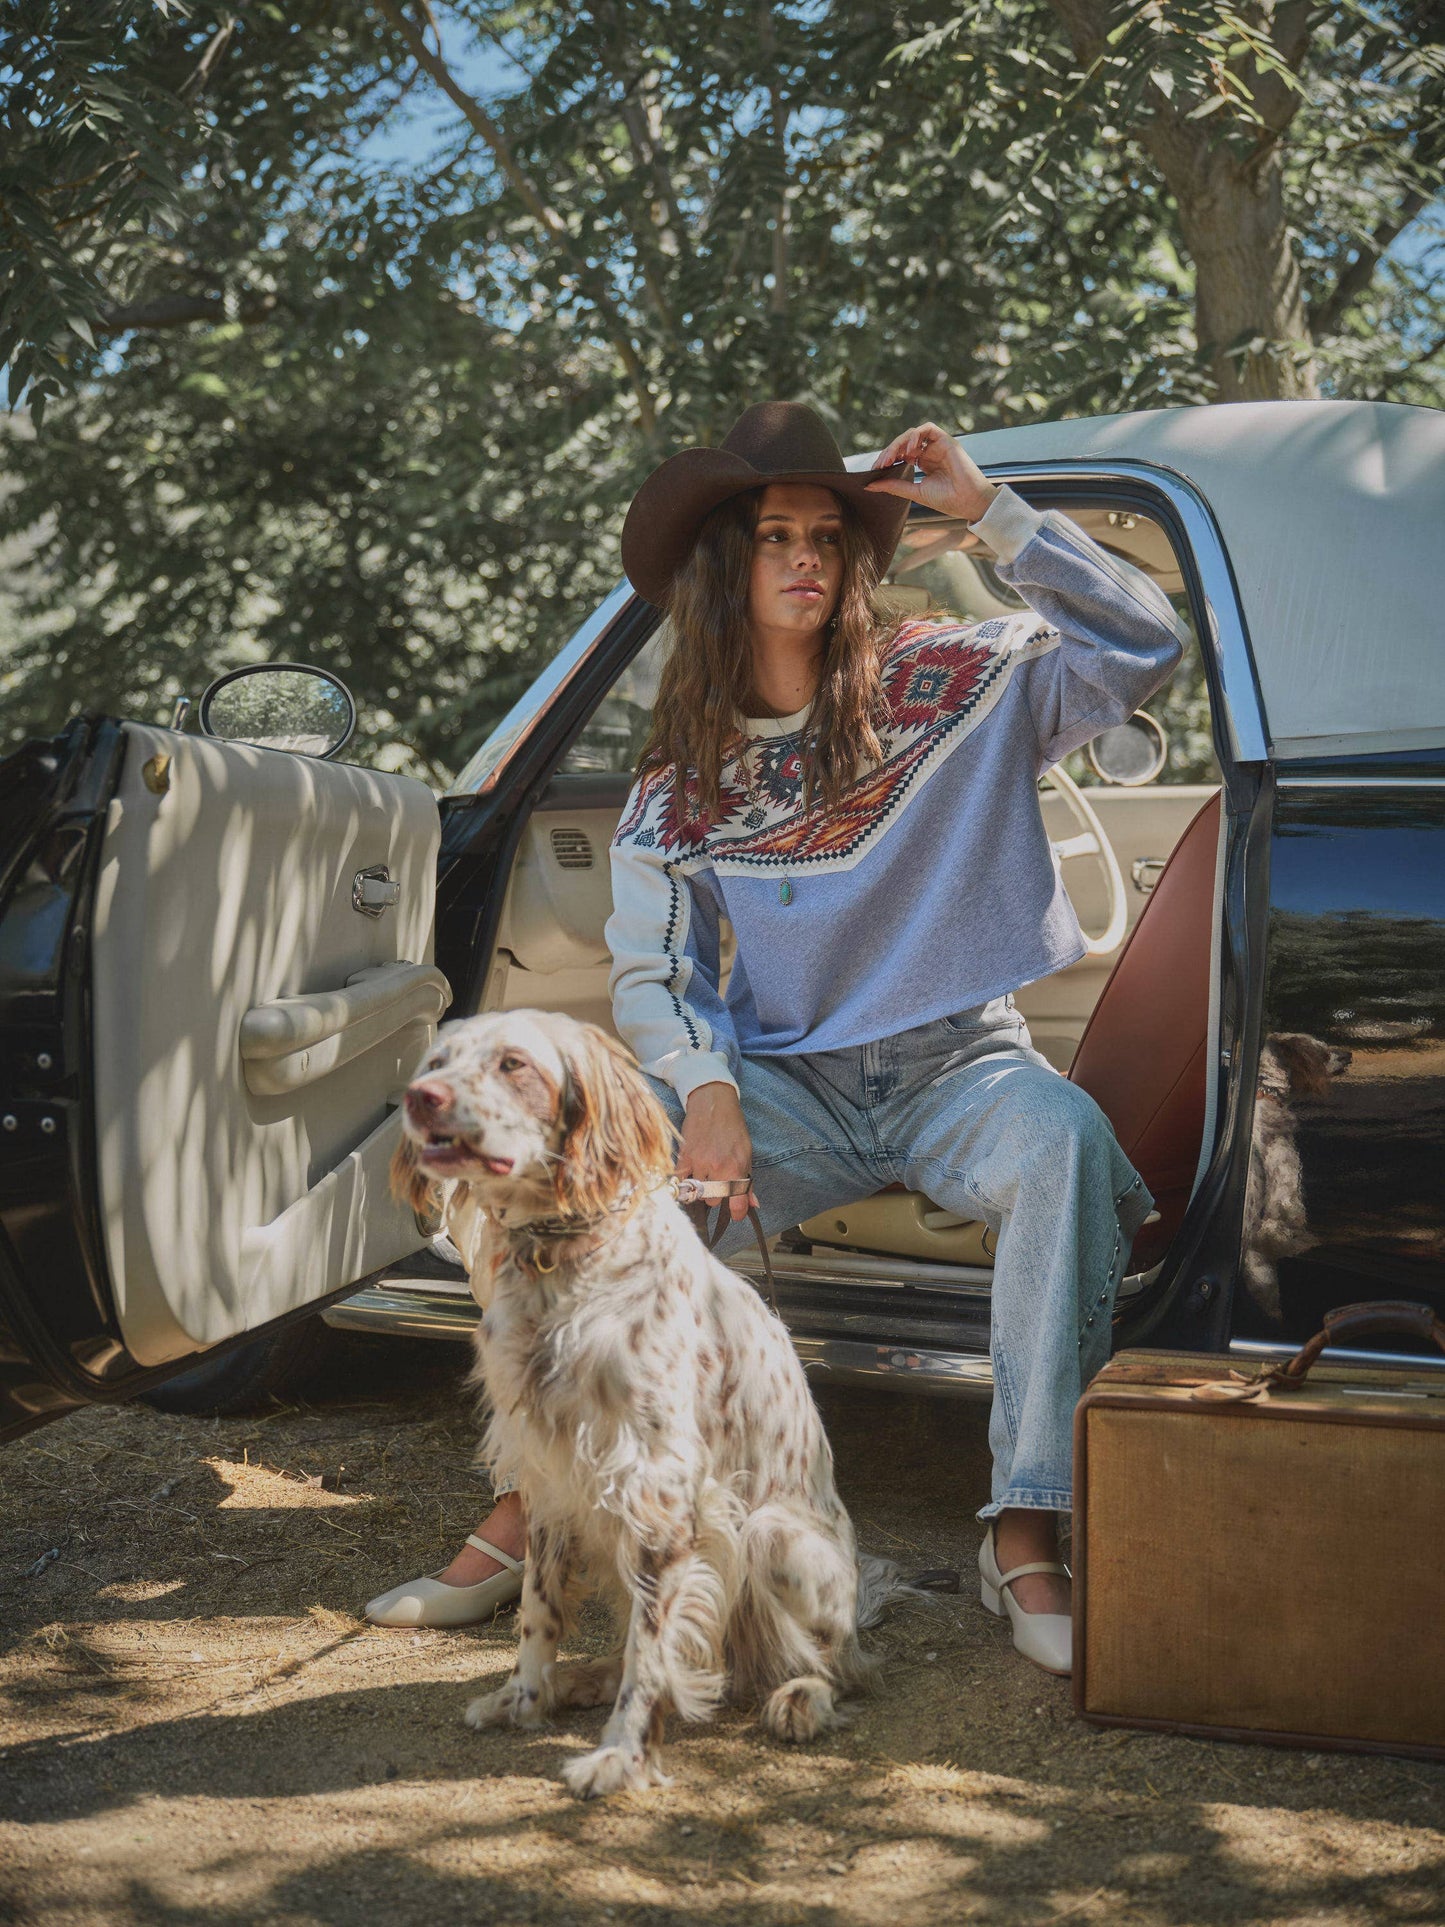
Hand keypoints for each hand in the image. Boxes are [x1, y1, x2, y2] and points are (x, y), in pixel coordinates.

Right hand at [678, 1083, 756, 1222]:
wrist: (712, 1103)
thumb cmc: (732, 1127)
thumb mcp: (746, 1152)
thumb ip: (748, 1181)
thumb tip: (753, 1205)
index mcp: (735, 1166)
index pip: (736, 1202)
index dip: (737, 1211)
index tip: (736, 1213)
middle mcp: (717, 1167)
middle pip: (713, 1200)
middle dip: (717, 1194)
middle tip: (719, 1181)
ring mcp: (698, 1163)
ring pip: (697, 1193)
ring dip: (702, 1187)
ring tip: (705, 1172)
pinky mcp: (683, 1157)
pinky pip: (682, 1182)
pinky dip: (686, 1181)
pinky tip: (692, 1173)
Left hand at [864, 421, 997, 523]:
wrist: (968, 502)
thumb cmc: (947, 500)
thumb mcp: (915, 492)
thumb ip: (894, 486)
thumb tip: (870, 485)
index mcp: (924, 463)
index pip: (901, 454)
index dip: (887, 459)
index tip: (876, 470)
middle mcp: (930, 452)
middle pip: (904, 443)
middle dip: (889, 452)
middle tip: (881, 464)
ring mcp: (938, 445)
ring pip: (912, 434)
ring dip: (899, 443)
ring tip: (892, 458)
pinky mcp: (946, 440)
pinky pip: (927, 429)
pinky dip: (914, 436)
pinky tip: (908, 450)